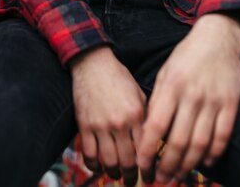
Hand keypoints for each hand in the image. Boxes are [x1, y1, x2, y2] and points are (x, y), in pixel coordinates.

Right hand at [71, 46, 145, 186]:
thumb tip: (154, 142)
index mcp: (137, 114)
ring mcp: (101, 126)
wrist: (93, 64)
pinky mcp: (85, 126)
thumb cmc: (118, 78)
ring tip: (117, 176)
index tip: (150, 177)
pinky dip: (94, 166)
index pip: (146, 151)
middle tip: (133, 182)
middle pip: (128, 162)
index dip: (149, 169)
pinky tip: (99, 167)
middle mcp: (120, 123)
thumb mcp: (139, 95)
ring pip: (109, 162)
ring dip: (114, 174)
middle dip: (132, 177)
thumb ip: (146, 118)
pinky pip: (89, 155)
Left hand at [137, 14, 239, 183]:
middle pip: (178, 141)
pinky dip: (213, 153)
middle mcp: (191, 96)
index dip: (147, 150)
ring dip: (188, 165)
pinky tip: (204, 163)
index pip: (155, 126)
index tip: (142, 165)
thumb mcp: (165, 72)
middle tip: (160, 178)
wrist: (216, 38)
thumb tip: (148, 129)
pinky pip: (222, 136)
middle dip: (167, 165)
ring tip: (179, 176)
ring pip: (200, 144)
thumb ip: (158, 99)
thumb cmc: (186, 56)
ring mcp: (212, 101)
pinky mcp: (230, 104)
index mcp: (171, 87)